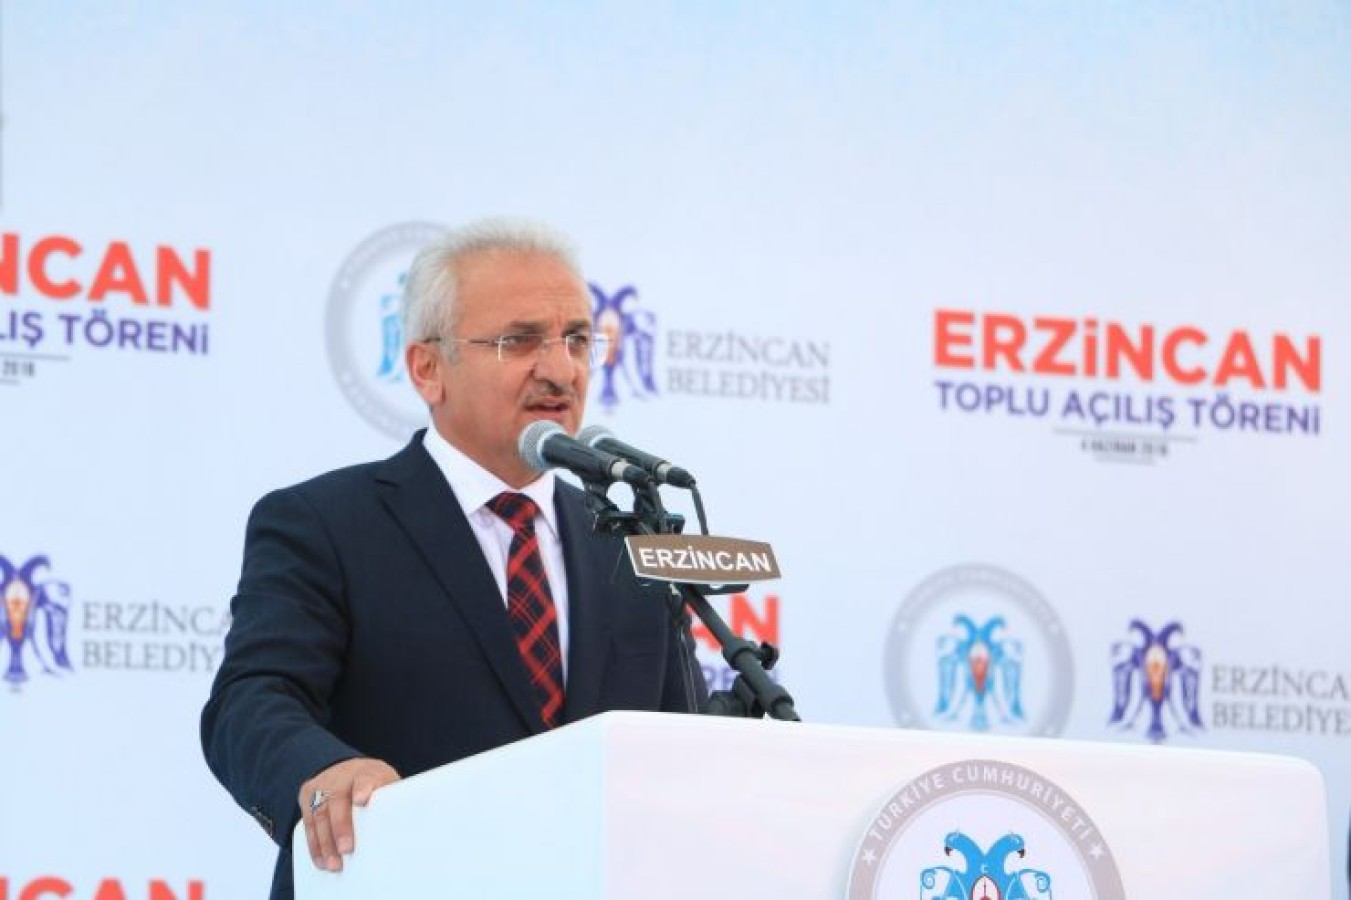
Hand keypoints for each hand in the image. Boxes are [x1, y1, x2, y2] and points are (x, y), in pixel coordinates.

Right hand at [299, 757, 400, 871]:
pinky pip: (308, 823)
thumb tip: (402, 827)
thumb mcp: (385, 783)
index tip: (361, 800)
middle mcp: (340, 778)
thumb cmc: (372, 782)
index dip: (363, 789)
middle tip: (346, 850)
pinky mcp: (307, 796)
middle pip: (337, 801)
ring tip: (334, 864)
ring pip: (319, 815)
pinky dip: (314, 845)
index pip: (365, 778)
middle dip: (340, 827)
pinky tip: (322, 860)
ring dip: (325, 843)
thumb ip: (390, 800)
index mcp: (365, 773)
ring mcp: (321, 786)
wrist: (346, 768)